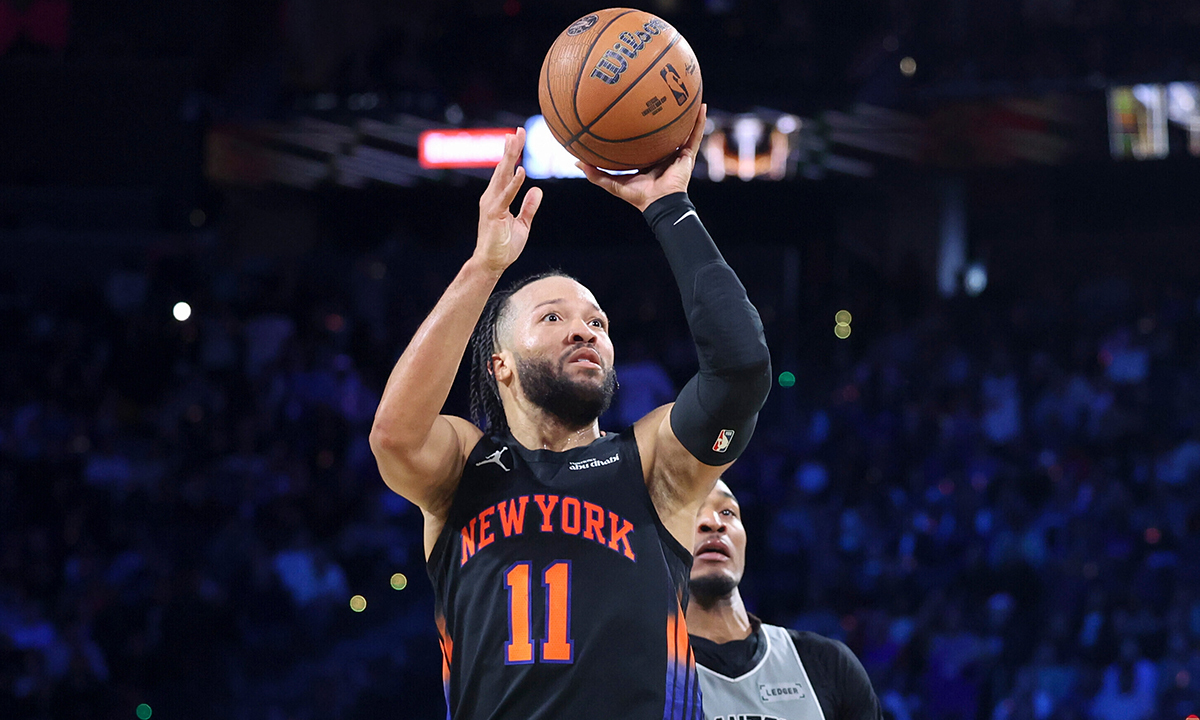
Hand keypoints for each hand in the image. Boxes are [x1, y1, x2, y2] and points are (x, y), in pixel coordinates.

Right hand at [475, 128, 542, 275]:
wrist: (492, 264)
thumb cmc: (504, 245)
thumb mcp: (523, 224)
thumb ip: (529, 207)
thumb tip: (537, 191)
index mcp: (499, 197)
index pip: (506, 171)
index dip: (512, 154)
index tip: (518, 136)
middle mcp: (492, 197)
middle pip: (503, 168)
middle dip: (511, 148)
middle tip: (518, 130)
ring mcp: (492, 204)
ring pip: (502, 176)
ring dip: (510, 158)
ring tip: (516, 141)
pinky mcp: (495, 214)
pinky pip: (506, 196)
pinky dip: (514, 183)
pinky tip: (521, 171)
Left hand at [576, 104, 706, 211]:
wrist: (658, 203)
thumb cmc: (637, 195)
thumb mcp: (612, 183)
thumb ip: (595, 174)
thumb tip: (575, 163)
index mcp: (647, 158)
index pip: (643, 138)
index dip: (639, 124)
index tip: (633, 107)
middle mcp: (662, 153)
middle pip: (663, 129)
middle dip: (663, 113)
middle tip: (659, 93)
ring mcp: (676, 153)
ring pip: (682, 129)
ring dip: (685, 112)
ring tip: (686, 92)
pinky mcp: (688, 155)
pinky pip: (695, 135)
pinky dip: (700, 122)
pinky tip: (702, 106)